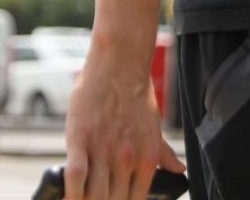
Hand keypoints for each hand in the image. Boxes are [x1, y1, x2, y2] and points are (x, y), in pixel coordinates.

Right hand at [64, 58, 184, 199]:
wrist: (120, 63)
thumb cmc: (137, 94)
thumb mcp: (154, 127)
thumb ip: (164, 153)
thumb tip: (179, 171)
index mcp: (147, 159)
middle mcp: (127, 159)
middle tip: (98, 198)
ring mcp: (103, 150)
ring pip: (93, 196)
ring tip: (83, 199)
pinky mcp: (80, 139)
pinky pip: (75, 177)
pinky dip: (72, 193)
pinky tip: (70, 197)